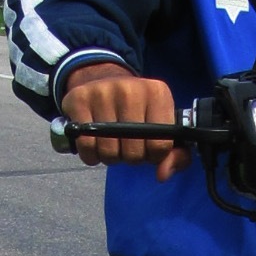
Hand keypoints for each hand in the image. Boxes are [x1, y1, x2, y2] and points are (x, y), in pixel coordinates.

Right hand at [62, 62, 190, 182]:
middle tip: (128, 146)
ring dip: (111, 158)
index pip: (161, 145)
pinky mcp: (79, 99)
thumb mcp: (165, 126)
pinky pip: (86, 145)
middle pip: (133, 152)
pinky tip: (95, 146)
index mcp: (158, 93)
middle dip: (132, 158)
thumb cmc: (139, 111)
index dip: (154, 156)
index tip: (148, 149)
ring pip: (109, 151)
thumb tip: (162, 174)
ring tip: (113, 144)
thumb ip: (176, 155)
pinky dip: (90, 155)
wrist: (105, 81)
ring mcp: (103, 92)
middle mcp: (131, 89)